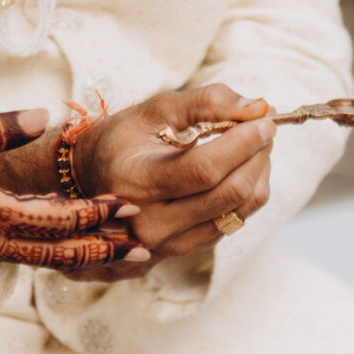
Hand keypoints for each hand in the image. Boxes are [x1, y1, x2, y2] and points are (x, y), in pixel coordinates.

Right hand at [0, 111, 144, 271]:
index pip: (57, 221)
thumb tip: (47, 114)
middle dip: (103, 248)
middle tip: (143, 247)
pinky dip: (49, 250)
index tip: (129, 204)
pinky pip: (18, 256)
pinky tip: (62, 238)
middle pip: (59, 253)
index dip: (96, 215)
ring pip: (40, 259)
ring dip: (80, 254)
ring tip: (117, 251)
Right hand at [72, 84, 274, 264]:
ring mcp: (168, 244)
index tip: (265, 120)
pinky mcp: (184, 251)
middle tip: (266, 128)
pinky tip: (241, 169)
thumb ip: (206, 102)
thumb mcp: (154, 111)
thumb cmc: (120, 141)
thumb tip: (259, 107)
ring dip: (259, 174)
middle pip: (229, 192)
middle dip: (258, 154)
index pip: (205, 169)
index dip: (243, 144)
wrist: (88, 183)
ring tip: (256, 147)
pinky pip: (233, 223)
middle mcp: (150, 222)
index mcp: (135, 182)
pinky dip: (248, 193)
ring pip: (239, 211)